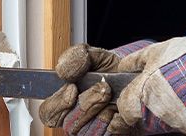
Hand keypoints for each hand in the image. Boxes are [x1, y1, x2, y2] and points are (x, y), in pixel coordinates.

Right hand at [38, 40, 152, 133]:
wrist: (138, 81)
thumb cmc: (112, 70)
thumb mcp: (94, 56)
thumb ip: (76, 57)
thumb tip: (61, 70)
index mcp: (65, 99)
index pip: (47, 112)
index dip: (57, 104)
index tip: (72, 89)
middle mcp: (75, 119)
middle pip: (69, 123)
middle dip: (87, 103)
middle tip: (103, 87)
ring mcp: (92, 131)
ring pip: (88, 131)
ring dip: (103, 110)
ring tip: (113, 95)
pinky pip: (107, 135)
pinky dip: (116, 121)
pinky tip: (120, 109)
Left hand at [113, 20, 185, 134]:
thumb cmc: (185, 57)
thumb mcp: (155, 50)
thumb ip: (135, 60)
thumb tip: (122, 66)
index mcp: (144, 95)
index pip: (124, 110)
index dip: (127, 102)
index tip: (133, 94)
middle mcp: (159, 114)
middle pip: (145, 118)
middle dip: (148, 105)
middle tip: (162, 88)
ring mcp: (179, 124)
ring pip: (165, 122)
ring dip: (168, 110)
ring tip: (181, 89)